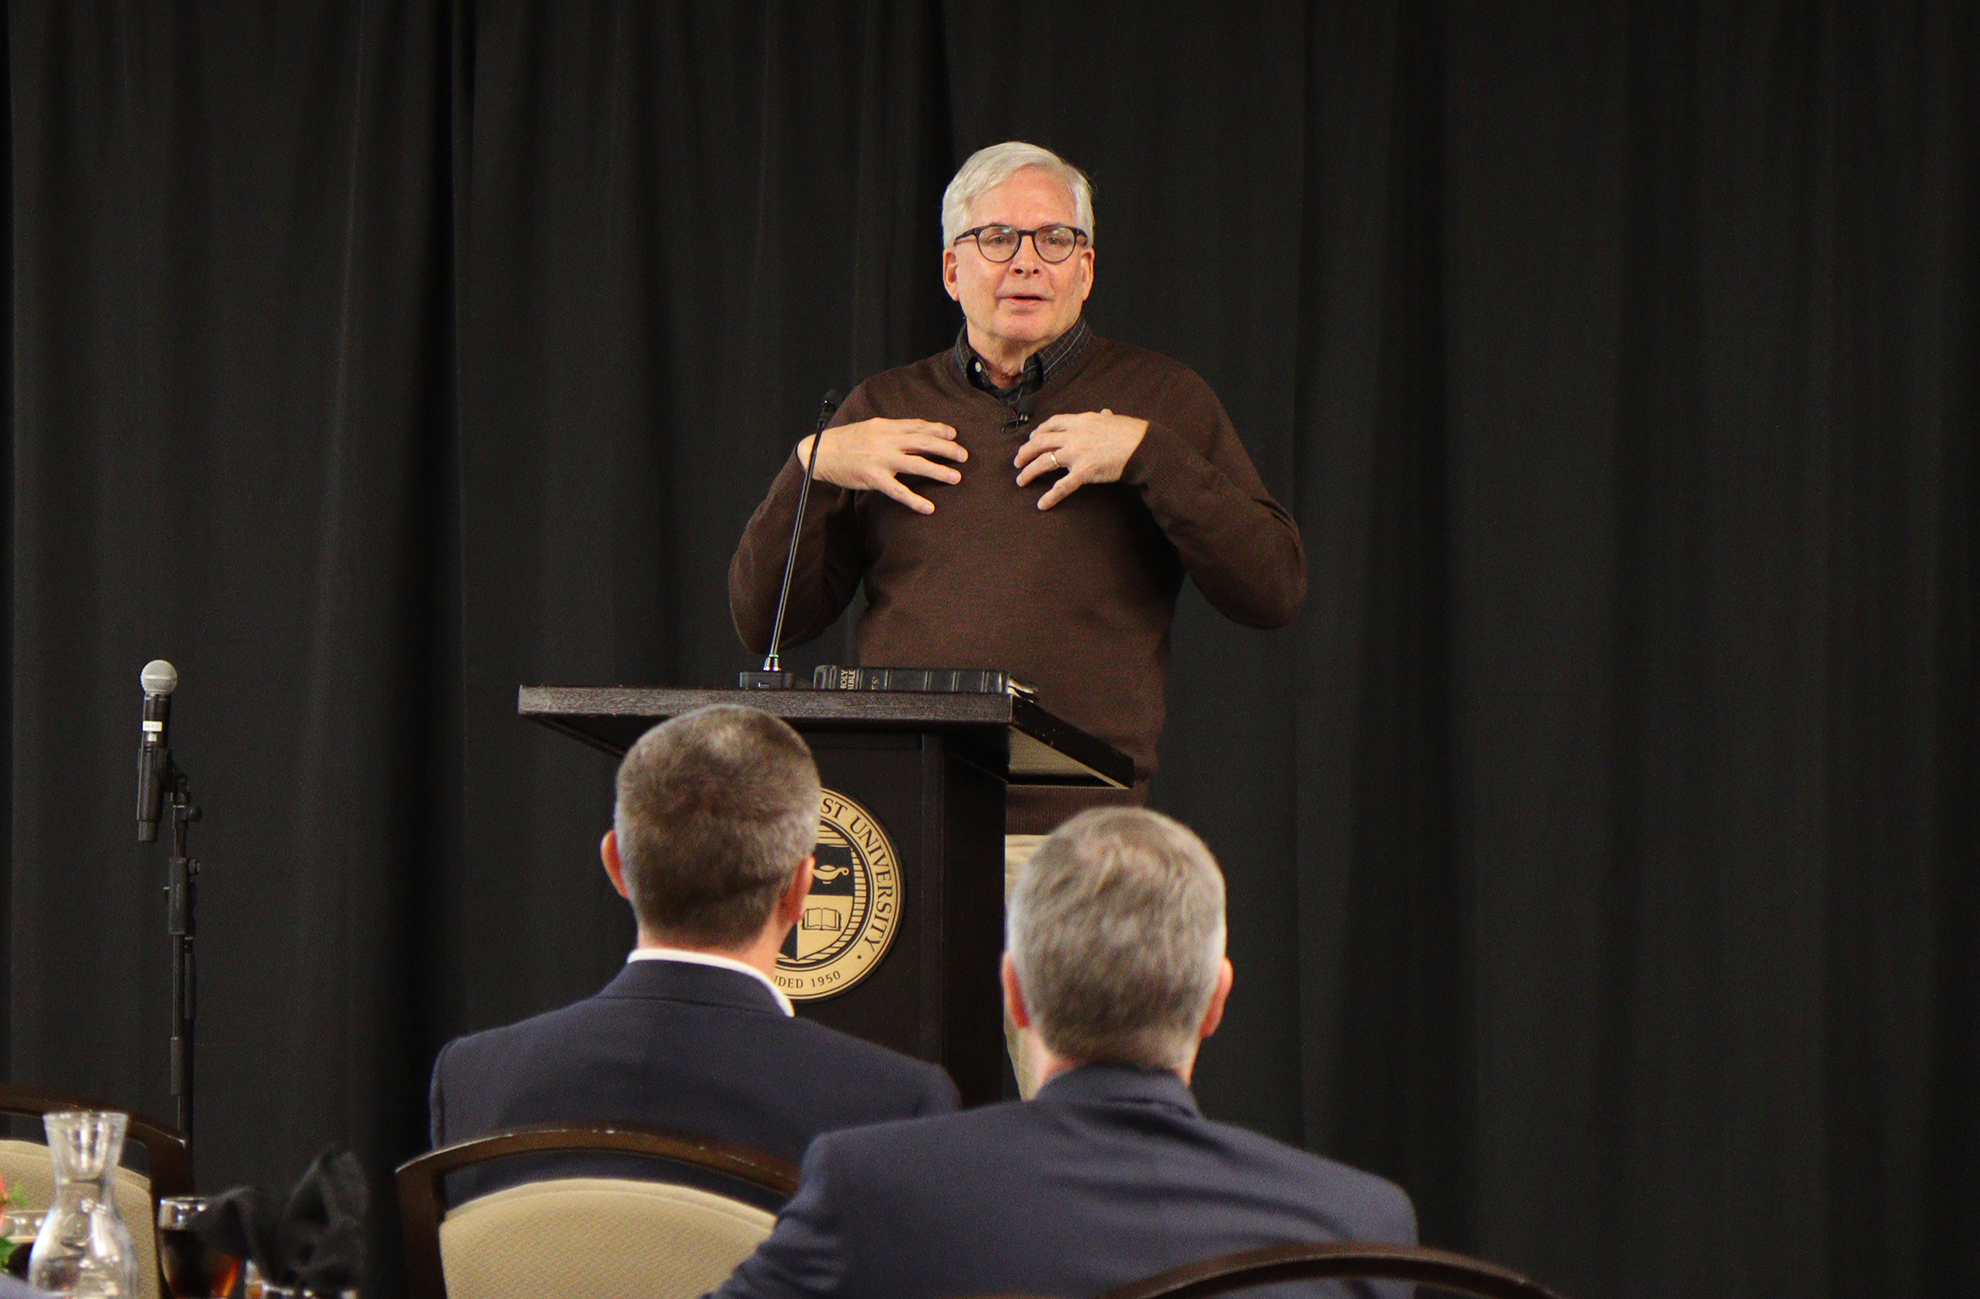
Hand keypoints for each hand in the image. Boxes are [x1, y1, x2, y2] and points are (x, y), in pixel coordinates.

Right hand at [797, 417, 966, 514]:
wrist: (819, 453)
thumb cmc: (846, 441)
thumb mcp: (870, 428)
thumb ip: (892, 430)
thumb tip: (914, 433)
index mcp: (887, 426)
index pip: (918, 425)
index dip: (938, 429)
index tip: (954, 434)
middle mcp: (887, 440)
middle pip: (924, 442)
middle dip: (947, 448)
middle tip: (964, 456)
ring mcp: (881, 459)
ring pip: (917, 464)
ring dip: (939, 470)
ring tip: (956, 477)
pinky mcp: (874, 477)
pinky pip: (898, 490)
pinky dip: (914, 500)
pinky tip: (928, 508)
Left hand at [1013, 409, 1148, 509]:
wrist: (1144, 447)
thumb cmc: (1132, 433)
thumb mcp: (1113, 419)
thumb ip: (1104, 417)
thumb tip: (1104, 412)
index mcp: (1080, 421)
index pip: (1052, 424)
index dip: (1038, 432)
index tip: (1031, 439)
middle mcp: (1074, 435)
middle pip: (1040, 442)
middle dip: (1025, 452)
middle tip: (1018, 462)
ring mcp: (1077, 453)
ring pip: (1044, 462)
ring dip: (1029, 472)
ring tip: (1021, 480)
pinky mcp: (1084, 472)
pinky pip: (1062, 486)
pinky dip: (1050, 497)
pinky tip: (1042, 504)